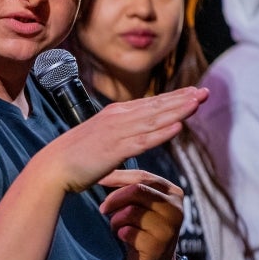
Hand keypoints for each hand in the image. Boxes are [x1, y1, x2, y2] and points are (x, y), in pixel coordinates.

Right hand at [46, 87, 207, 194]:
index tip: (193, 93)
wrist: (53, 167)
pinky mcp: (115, 149)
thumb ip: (127, 158)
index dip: (173, 98)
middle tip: (205, 92)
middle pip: (156, 107)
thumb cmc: (75, 162)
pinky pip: (144, 140)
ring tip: (198, 102)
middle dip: (182, 99)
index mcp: (114, 116)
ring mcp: (117, 133)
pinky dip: (162, 133)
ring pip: (154, 120)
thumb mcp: (105, 153)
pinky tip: (179, 126)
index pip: (149, 105)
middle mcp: (117, 118)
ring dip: (178, 110)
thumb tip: (145, 166)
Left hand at [98, 169, 183, 259]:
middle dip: (114, 199)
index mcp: (173, 192)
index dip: (117, 177)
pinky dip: (121, 234)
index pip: (142, 177)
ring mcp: (170, 227)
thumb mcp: (141, 206)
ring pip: (131, 212)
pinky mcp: (159, 245)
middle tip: (103, 209)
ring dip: (116, 220)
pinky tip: (126, 239)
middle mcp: (176, 208)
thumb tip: (104, 171)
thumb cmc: (143, 230)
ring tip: (118, 227)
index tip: (98, 179)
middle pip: (136, 191)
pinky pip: (128, 232)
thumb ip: (130, 187)